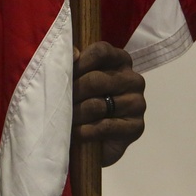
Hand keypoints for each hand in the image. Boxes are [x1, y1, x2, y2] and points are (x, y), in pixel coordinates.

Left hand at [72, 41, 145, 165]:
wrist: (89, 143)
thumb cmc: (81, 104)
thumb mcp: (75, 80)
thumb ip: (72, 63)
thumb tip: (74, 54)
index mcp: (120, 60)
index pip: (101, 52)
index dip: (78, 63)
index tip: (63, 75)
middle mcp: (133, 79)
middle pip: (95, 80)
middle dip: (72, 94)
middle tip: (57, 103)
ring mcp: (137, 103)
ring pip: (96, 105)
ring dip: (75, 115)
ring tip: (64, 120)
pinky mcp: (136, 127)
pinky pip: (104, 127)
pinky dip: (84, 132)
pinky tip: (74, 133)